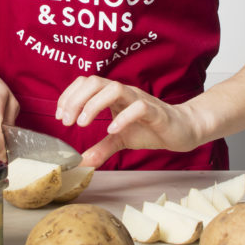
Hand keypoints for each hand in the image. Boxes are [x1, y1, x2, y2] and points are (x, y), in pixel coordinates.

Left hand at [55, 76, 202, 167]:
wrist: (182, 130)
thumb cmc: (150, 129)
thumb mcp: (120, 140)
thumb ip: (101, 148)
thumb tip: (82, 162)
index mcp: (113, 95)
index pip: (85, 83)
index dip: (69, 96)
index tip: (62, 117)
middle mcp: (124, 92)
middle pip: (95, 81)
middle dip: (76, 100)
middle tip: (69, 122)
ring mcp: (140, 99)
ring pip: (114, 89)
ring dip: (93, 105)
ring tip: (83, 124)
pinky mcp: (155, 111)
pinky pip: (138, 107)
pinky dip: (122, 118)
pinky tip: (111, 130)